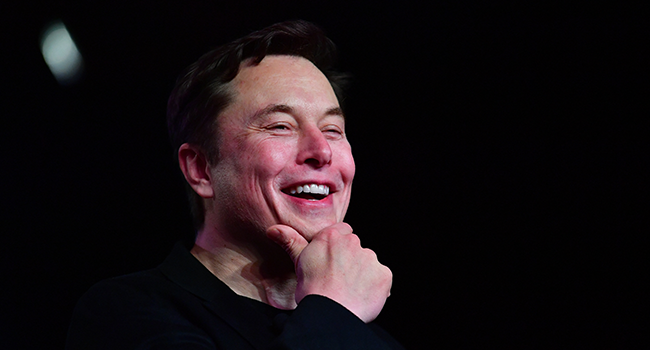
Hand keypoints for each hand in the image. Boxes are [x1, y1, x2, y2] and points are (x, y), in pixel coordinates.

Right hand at [266, 223, 391, 322]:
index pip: (343, 231)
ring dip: (363, 273)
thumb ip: (291, 241)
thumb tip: (274, 229)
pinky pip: (382, 278)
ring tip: (349, 291)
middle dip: (351, 260)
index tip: (333, 260)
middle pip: (356, 248)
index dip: (339, 246)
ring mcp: (370, 258)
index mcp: (332, 236)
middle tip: (339, 279)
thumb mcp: (299, 262)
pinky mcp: (383, 274)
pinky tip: (361, 296)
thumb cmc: (312, 289)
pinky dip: (375, 287)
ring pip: (369, 263)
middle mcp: (353, 242)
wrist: (329, 313)